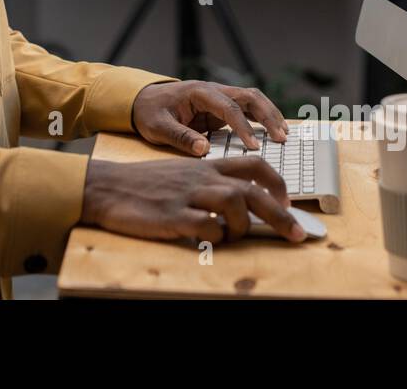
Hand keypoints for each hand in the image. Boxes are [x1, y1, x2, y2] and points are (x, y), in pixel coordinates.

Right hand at [80, 156, 306, 242]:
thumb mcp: (181, 175)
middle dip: (281, 215)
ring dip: (245, 224)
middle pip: (252, 190)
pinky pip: (207, 227)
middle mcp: (201, 177)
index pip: (253, 165)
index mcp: (205, 166)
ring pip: (235, 202)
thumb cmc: (145, 185)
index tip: (287, 203)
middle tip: (298, 234)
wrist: (108, 187)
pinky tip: (209, 240)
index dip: (276, 184)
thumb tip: (238, 203)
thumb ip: (209, 184)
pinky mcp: (173, 216)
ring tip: (237, 236)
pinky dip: (216, 237)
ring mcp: (187, 196)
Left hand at [130, 80, 287, 155]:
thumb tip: (204, 150)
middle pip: (249, 97)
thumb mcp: (157, 127)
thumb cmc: (149, 112)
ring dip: (270, 115)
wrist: (142, 101)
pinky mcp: (221, 109)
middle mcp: (213, 91)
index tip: (254, 147)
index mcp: (199, 92)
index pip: (229, 108)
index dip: (243, 127)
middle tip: (281, 137)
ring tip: (284, 135)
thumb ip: (180, 137)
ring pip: (252, 101)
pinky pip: (246, 111)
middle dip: (267, 115)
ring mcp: (219, 99)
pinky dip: (261, 120)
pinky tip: (272, 133)